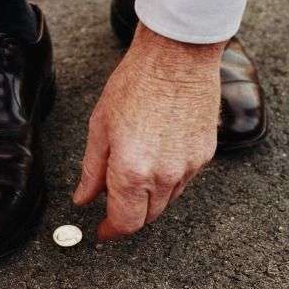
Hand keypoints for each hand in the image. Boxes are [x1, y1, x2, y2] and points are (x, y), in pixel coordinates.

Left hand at [73, 22, 225, 240]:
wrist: (177, 57)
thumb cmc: (136, 83)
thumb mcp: (100, 126)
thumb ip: (91, 169)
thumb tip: (83, 198)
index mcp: (132, 171)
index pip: (125, 222)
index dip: (111, 231)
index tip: (103, 230)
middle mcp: (164, 175)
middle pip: (148, 217)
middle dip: (129, 215)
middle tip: (114, 201)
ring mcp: (188, 167)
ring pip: (167, 201)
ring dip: (149, 198)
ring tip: (135, 171)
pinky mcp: (205, 155)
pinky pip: (184, 180)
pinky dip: (168, 178)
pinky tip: (157, 155)